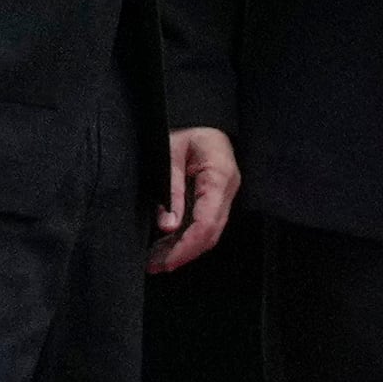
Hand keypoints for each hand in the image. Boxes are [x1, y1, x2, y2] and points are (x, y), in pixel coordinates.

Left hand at [152, 126, 241, 271]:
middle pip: (210, 234)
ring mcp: (224, 194)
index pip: (207, 223)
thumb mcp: (170, 155)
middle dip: (183, 254)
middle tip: (155, 266)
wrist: (200, 115)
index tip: (166, 261)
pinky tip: (166, 245)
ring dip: (183, 249)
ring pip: (208, 232)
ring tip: (156, 261)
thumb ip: (171, 190)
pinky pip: (203, 223)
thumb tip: (167, 226)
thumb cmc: (185, 129)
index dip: (187, 247)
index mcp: (220, 177)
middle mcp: (227, 189)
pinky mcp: (216, 197)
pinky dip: (185, 237)